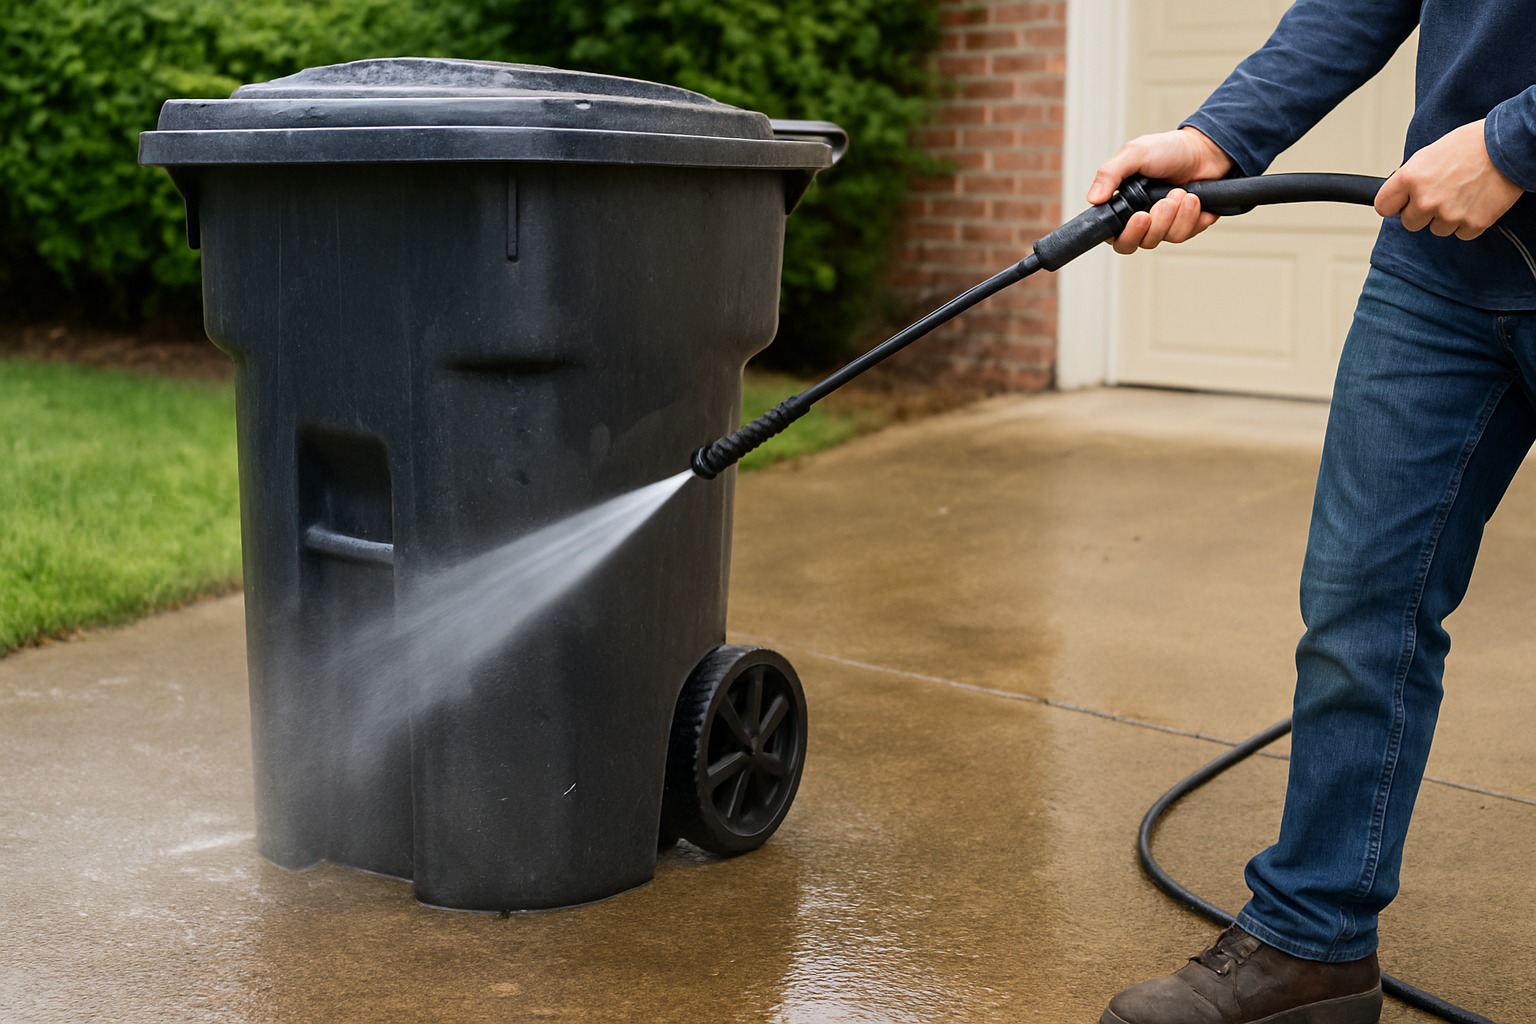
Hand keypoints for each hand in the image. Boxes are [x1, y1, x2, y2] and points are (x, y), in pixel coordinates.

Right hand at [1088, 127, 1234, 252]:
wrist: (1205, 150)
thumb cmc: (1169, 149)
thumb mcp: (1135, 153)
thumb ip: (1110, 174)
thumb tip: (1092, 198)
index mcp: (1124, 206)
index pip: (1115, 236)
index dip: (1127, 233)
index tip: (1140, 216)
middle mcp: (1142, 219)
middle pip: (1140, 243)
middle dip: (1157, 223)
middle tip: (1166, 202)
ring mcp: (1164, 224)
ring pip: (1166, 238)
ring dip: (1178, 215)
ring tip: (1183, 192)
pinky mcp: (1185, 225)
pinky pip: (1187, 234)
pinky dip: (1194, 216)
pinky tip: (1195, 199)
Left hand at [1375, 119, 1522, 239]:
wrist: (1509, 145)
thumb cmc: (1471, 144)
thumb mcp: (1429, 154)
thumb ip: (1410, 177)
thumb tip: (1400, 195)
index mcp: (1410, 178)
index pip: (1383, 207)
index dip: (1394, 204)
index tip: (1401, 204)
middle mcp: (1426, 200)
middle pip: (1410, 223)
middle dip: (1421, 212)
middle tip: (1440, 194)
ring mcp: (1449, 215)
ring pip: (1436, 229)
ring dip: (1446, 217)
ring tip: (1462, 193)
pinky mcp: (1472, 224)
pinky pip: (1461, 233)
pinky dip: (1468, 222)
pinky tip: (1475, 202)